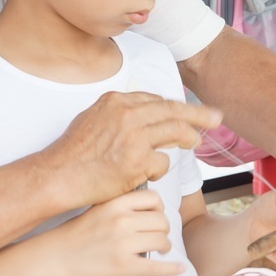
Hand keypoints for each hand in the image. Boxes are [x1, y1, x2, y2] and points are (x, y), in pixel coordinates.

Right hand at [39, 189, 182, 275]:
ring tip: (157, 250)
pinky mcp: (124, 267)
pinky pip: (157, 267)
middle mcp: (121, 221)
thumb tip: (149, 205)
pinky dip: (172, 269)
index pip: (154, 199)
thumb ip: (121, 204)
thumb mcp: (97, 208)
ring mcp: (123, 245)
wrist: (53, 257)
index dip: (158, 208)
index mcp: (115, 204)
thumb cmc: (74, 233)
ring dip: (164, 246)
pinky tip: (179, 268)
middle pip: (162, 221)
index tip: (153, 216)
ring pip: (163, 241)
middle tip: (155, 236)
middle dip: (163, 229)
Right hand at [45, 91, 220, 204]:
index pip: (156, 100)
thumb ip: (118, 113)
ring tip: (195, 142)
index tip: (188, 111)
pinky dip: (160, 169)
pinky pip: (163, 162)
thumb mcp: (93, 118)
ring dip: (188, 137)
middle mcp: (127, 114)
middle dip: (198, 114)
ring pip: (176, 131)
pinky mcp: (137, 160)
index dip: (175, 107)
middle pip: (173, 110)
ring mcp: (134, 137)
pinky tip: (151, 173)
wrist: (59, 175)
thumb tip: (141, 112)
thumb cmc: (73, 152)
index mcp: (117, 101)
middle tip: (216, 117)